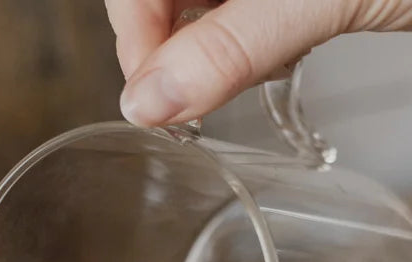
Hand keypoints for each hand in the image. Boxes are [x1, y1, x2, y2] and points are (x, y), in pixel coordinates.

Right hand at [109, 0, 411, 125]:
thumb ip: (233, 46)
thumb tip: (150, 100)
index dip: (137, 21)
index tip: (152, 89)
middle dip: (171, 38)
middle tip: (195, 92)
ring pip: (195, 1)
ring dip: (207, 46)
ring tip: (257, 63)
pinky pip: (234, 11)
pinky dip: (242, 44)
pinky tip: (274, 55)